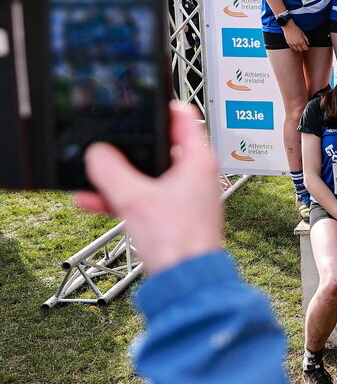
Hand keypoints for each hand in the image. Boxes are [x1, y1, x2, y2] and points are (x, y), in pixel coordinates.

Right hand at [75, 103, 223, 274]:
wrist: (187, 282)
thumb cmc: (179, 242)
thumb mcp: (135, 199)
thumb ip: (111, 173)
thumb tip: (96, 154)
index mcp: (198, 161)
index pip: (184, 118)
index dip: (162, 106)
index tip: (141, 100)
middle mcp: (196, 175)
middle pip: (160, 147)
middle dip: (129, 147)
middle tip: (107, 140)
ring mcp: (185, 195)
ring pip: (148, 175)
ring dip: (119, 176)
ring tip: (90, 176)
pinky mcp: (173, 215)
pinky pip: (144, 197)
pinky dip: (121, 197)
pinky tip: (91, 201)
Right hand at [282, 22, 308, 51]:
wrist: (289, 27)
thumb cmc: (296, 29)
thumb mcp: (303, 34)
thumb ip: (306, 39)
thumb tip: (308, 44)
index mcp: (301, 41)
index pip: (305, 48)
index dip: (307, 48)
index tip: (307, 47)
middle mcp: (297, 43)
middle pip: (301, 50)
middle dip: (302, 49)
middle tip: (302, 46)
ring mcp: (292, 44)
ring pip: (296, 50)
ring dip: (298, 48)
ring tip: (298, 45)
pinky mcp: (288, 43)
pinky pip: (292, 48)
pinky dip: (293, 47)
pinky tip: (294, 44)